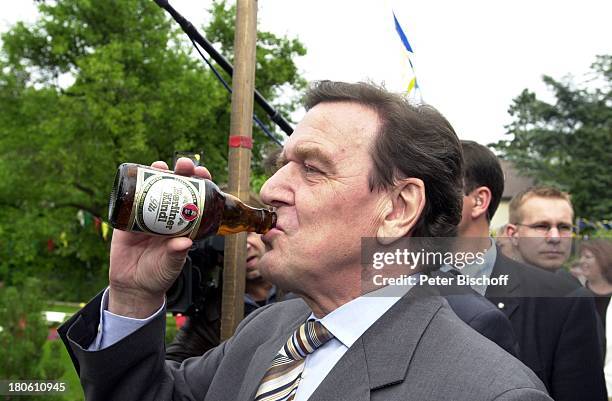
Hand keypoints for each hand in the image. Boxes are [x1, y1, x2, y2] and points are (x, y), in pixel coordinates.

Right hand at [108, 158, 211, 317]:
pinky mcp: (128, 219)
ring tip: (160, 166)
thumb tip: (185, 242)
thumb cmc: (158, 275)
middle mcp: (168, 216)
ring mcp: (148, 215)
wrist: (132, 286)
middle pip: (176, 187)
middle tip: (183, 165)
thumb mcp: (170, 266)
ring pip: (155, 188)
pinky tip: (137, 176)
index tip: (203, 173)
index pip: (196, 199)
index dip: (200, 184)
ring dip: (158, 173)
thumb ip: (176, 255)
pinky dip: (134, 186)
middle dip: (181, 172)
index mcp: (184, 224)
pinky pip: (131, 199)